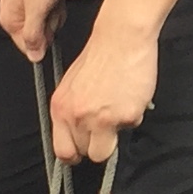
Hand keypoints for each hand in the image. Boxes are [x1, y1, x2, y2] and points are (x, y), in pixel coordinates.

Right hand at [0, 0, 63, 61]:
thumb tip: (35, 59)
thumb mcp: (38, 9)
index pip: (28, 47)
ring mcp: (24, 1)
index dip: (44, 39)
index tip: (50, 22)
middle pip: (40, 33)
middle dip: (52, 21)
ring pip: (47, 18)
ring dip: (56, 8)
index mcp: (9, 20)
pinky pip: (50, 5)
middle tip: (52, 3)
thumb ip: (34, 36)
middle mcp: (13, 13)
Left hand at [49, 17, 155, 161]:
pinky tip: (129, 98)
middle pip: (86, 154)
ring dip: (113, 137)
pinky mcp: (125, 117)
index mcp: (61, 108)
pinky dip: (132, 117)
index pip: (62, 150)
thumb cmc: (101, 56)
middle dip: (96, 143)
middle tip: (105, 126)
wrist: (121, 39)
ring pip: (106, 151)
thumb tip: (76, 133)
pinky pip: (130, 129)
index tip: (82, 151)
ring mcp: (101, 120)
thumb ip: (71, 111)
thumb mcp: (72, 85)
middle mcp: (77, 117)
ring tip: (116, 113)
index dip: (74, 154)